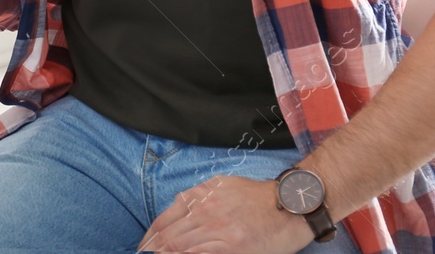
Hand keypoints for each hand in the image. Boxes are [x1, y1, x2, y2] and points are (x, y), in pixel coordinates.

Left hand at [137, 175, 312, 252]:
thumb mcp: (222, 186)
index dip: (150, 238)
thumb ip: (199, 197)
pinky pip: (200, 253)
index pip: (165, 219)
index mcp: (201, 195)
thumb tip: (180, 207)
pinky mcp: (233, 245)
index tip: (143, 248)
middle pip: (168, 236)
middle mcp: (205, 210)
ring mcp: (218, 229)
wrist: (290, 204)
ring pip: (180, 246)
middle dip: (154, 250)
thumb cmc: (258, 197)